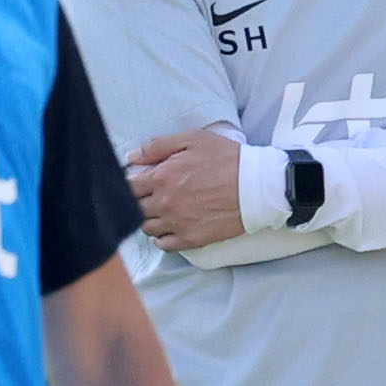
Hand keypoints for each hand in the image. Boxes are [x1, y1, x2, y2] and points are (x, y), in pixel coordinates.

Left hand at [126, 130, 248, 252]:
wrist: (258, 186)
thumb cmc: (227, 159)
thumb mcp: (193, 140)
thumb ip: (157, 146)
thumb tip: (131, 156)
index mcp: (162, 177)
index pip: (128, 186)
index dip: (130, 184)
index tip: (139, 182)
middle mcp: (165, 203)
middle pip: (135, 208)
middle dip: (139, 201)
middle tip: (152, 195)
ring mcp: (178, 223)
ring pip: (147, 228)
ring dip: (150, 219)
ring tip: (162, 211)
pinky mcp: (192, 239)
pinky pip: (164, 245)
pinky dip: (162, 238)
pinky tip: (170, 227)